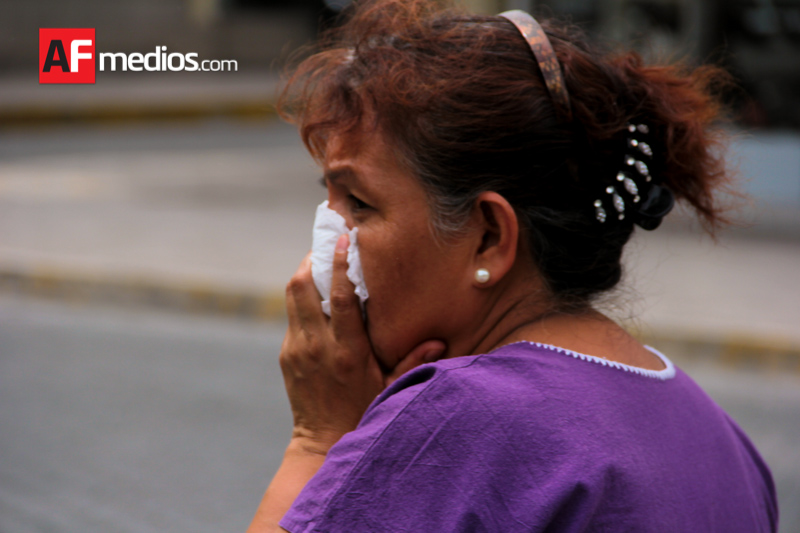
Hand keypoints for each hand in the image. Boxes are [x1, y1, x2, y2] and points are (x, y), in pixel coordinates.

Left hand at [279, 234, 444, 451]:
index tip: (344, 237)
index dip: (339, 262)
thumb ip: (413, 361)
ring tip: (320, 261)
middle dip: (312, 258)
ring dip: (304, 273)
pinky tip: (318, 295)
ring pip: (292, 295)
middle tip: (328, 243)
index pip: (339, 295)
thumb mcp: (392, 387)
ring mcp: (297, 348)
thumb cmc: (364, 412)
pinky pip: (293, 315)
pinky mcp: (287, 354)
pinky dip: (303, 298)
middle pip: (302, 285)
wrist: (323, 440)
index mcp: (347, 350)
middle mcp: (317, 345)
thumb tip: (438, 340)